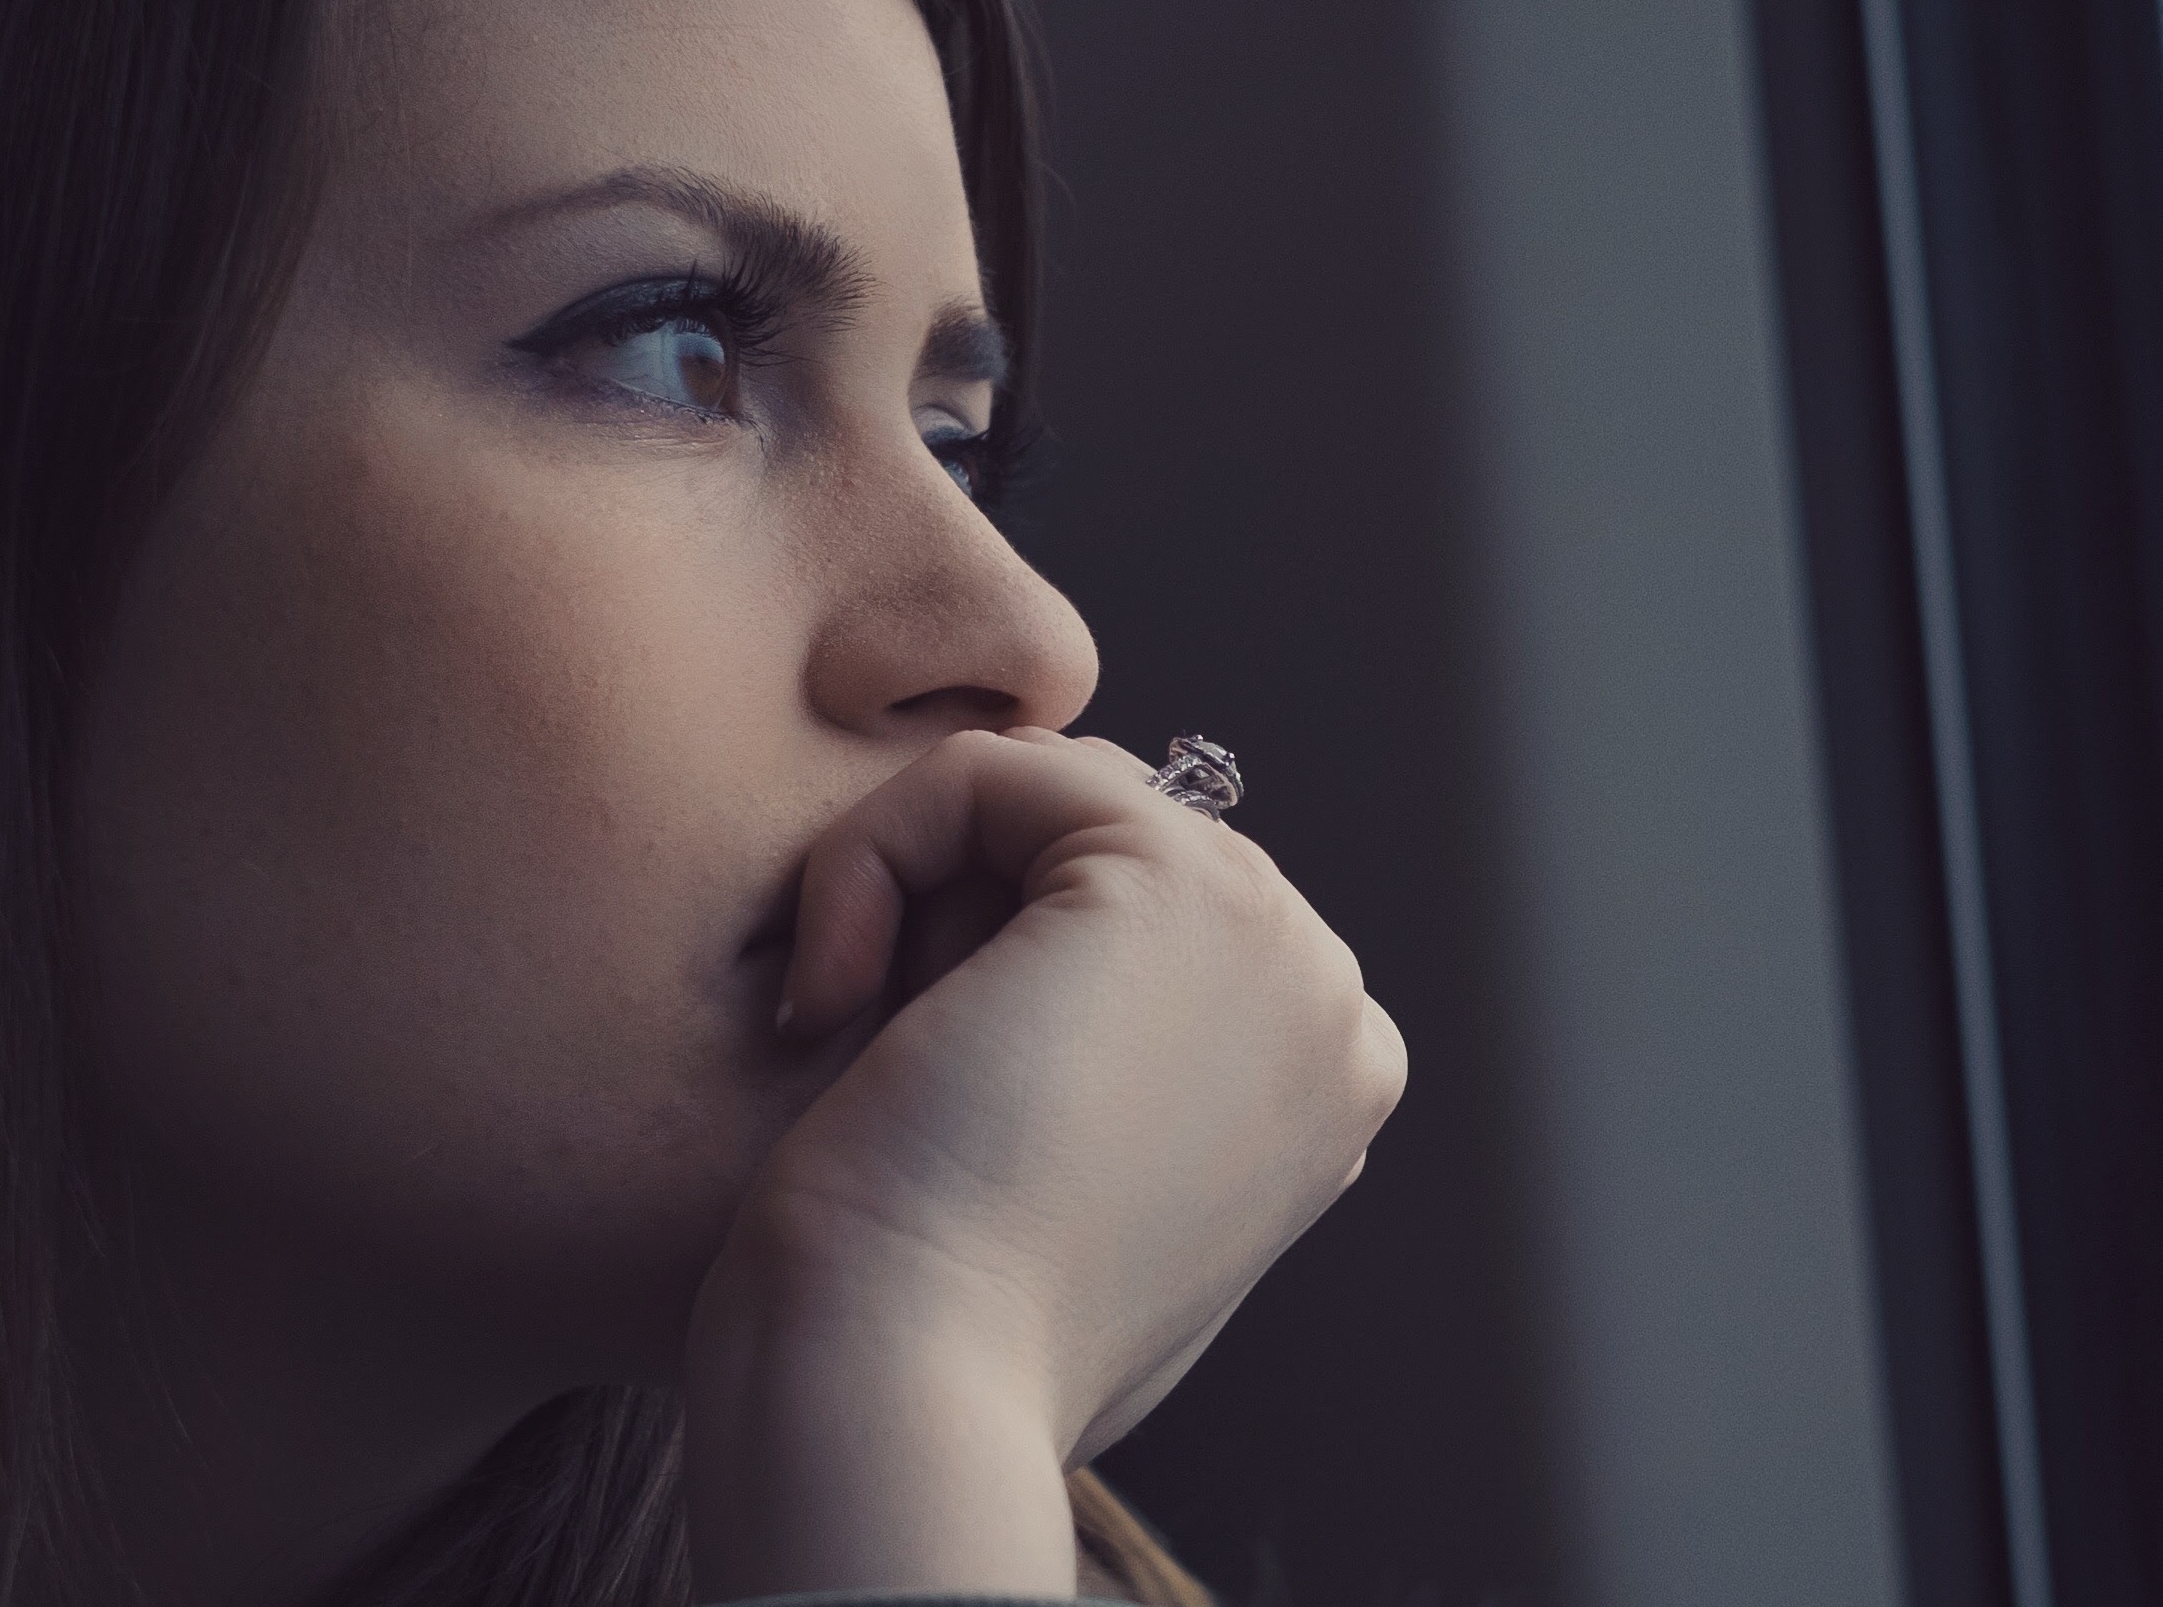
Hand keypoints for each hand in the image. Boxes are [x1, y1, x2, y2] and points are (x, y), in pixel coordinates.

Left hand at [680, 728, 1402, 1599]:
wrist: (908, 1390)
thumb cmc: (945, 1347)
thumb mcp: (1067, 1216)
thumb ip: (1115, 1103)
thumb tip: (1064, 1032)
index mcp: (1323, 1094)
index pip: (1139, 930)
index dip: (991, 971)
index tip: (921, 1109)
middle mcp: (1329, 1009)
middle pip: (1094, 853)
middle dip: (957, 926)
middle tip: (885, 1071)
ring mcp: (1274, 938)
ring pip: (1039, 803)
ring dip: (911, 893)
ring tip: (864, 1036)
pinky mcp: (1175, 877)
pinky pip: (984, 771)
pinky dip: (870, 853)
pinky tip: (833, 992)